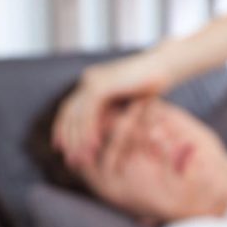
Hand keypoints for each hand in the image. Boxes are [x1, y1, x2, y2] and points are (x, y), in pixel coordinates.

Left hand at [52, 49, 173, 167]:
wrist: (165, 67)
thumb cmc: (153, 85)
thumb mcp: (129, 102)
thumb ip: (114, 112)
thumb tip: (108, 132)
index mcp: (93, 82)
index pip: (70, 108)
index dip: (63, 128)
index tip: (61, 148)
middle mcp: (89, 80)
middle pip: (70, 113)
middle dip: (68, 138)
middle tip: (69, 160)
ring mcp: (93, 80)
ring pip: (78, 115)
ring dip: (79, 139)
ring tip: (83, 159)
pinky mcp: (102, 84)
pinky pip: (90, 112)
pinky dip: (90, 130)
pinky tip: (94, 146)